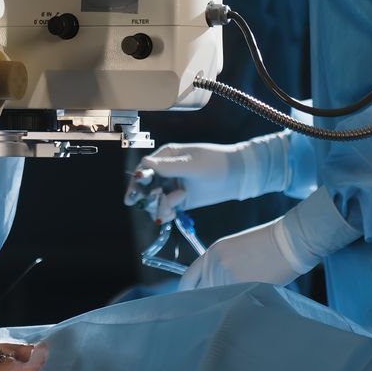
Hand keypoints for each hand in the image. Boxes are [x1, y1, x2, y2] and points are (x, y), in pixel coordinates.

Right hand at [125, 135, 292, 222]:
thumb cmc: (216, 162)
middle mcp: (165, 172)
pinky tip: (175, 212)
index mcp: (165, 157)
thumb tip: (144, 163)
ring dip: (160, 206)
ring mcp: (172, 187)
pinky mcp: (180, 201)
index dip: (137, 181)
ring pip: (154, 201)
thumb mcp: (192, 163)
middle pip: (145, 187)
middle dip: (146, 197)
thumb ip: (169, 166)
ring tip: (177, 204)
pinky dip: (166, 213)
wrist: (237, 176)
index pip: (144, 169)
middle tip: (149, 202)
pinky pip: (165, 210)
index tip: (134, 193)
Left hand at [178, 194, 361, 290]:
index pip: (187, 281)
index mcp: (211, 254)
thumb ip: (218, 268)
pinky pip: (234, 305)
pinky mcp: (242, 287)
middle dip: (207, 305)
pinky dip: (240, 308)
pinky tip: (251, 304)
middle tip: (216, 313)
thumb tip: (211, 290)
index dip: (187, 295)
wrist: (289, 240)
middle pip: (201, 295)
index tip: (189, 306)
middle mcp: (214, 266)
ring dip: (225, 308)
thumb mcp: (234, 249)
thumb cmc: (266, 244)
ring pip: (218, 303)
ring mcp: (227, 277)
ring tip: (241, 305)